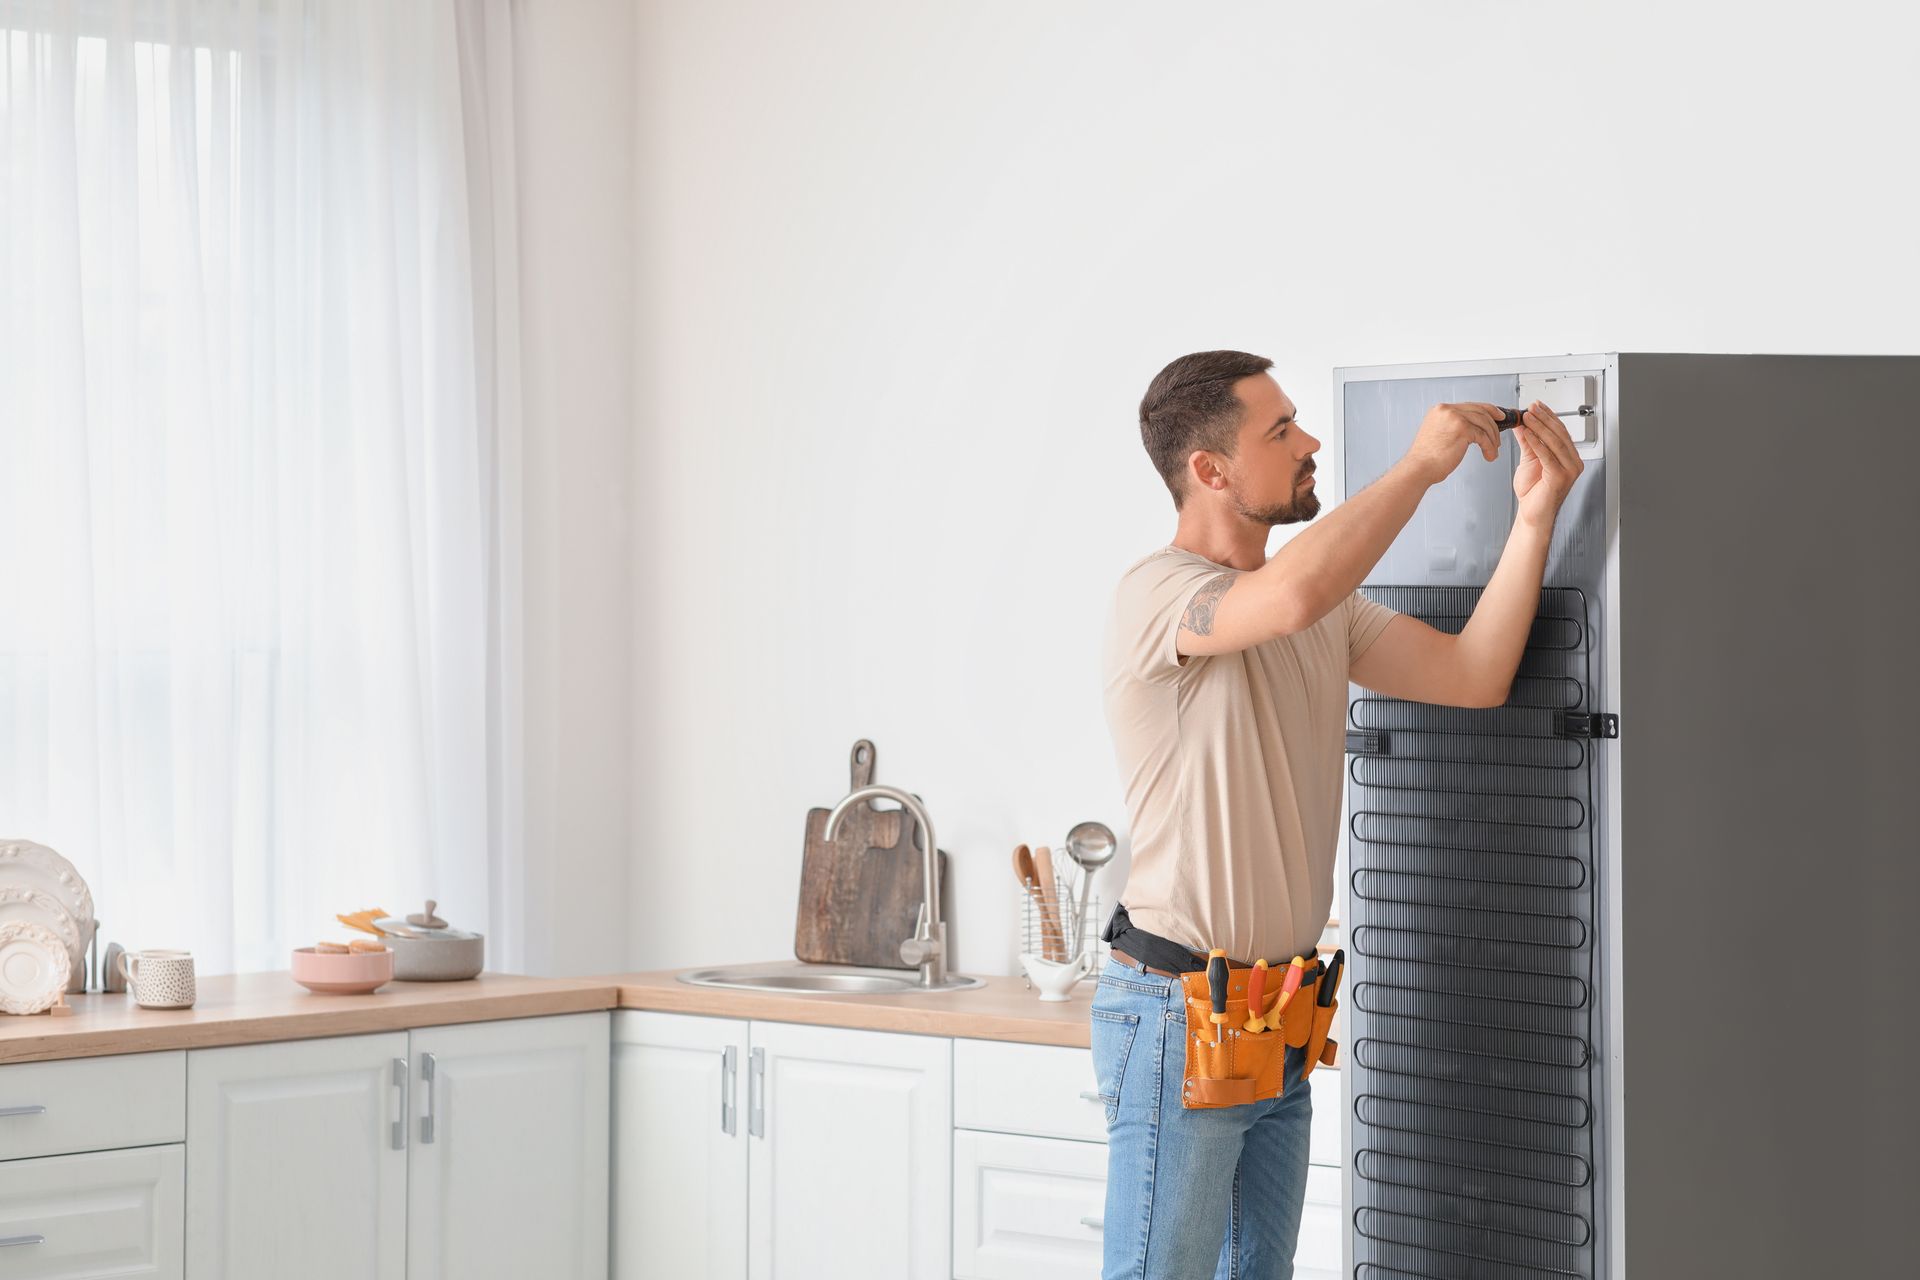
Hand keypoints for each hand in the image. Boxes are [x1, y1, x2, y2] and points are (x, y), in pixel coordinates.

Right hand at [1402, 402, 1502, 484]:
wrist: (1419, 468)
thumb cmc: (1427, 458)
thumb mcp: (1437, 434)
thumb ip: (1452, 426)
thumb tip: (1472, 427)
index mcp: (1440, 410)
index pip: (1469, 405)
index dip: (1487, 410)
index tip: (1497, 415)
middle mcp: (1447, 410)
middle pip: (1480, 411)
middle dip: (1494, 423)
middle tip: (1500, 434)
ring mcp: (1454, 418)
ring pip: (1484, 423)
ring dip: (1492, 438)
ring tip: (1493, 449)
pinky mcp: (1462, 429)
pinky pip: (1483, 436)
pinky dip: (1489, 447)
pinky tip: (1489, 454)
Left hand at [1511, 401, 1584, 528]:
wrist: (1531, 513)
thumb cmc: (1532, 491)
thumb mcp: (1529, 459)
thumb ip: (1528, 441)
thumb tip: (1522, 423)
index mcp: (1569, 457)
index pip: (1560, 431)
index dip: (1548, 416)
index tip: (1537, 405)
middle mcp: (1573, 462)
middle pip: (1559, 434)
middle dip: (1544, 418)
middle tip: (1531, 407)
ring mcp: (1569, 470)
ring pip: (1554, 442)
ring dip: (1539, 427)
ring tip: (1527, 416)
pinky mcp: (1560, 477)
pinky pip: (1547, 455)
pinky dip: (1536, 442)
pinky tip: (1527, 433)